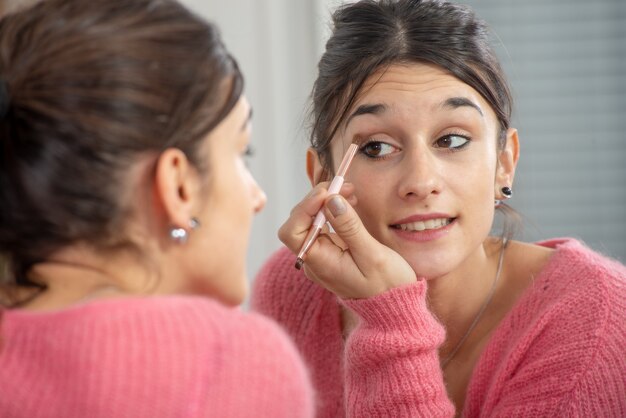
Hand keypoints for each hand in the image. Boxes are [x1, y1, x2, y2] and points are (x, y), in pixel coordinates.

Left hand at [278, 182, 416, 298]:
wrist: (395, 307)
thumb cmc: (387, 285)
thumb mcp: (372, 255)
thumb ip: (350, 227)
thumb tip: (331, 200)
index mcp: (319, 264)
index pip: (291, 232)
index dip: (305, 207)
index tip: (327, 192)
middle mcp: (314, 260)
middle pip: (299, 222)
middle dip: (318, 199)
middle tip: (343, 185)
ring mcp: (321, 255)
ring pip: (310, 220)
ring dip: (326, 201)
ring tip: (349, 190)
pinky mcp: (330, 250)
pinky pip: (322, 225)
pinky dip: (332, 209)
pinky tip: (348, 201)